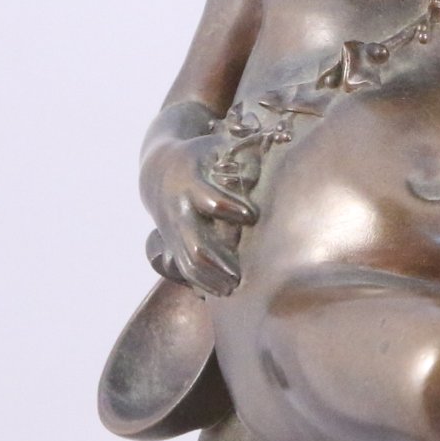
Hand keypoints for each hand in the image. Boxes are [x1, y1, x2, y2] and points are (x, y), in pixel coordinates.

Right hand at [142, 129, 254, 293]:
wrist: (159, 170)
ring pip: (187, 262)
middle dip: (219, 261)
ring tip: (232, 290)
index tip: (252, 215)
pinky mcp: (170, 243)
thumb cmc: (203, 157)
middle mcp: (180, 210)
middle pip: (195, 244)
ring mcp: (173, 230)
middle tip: (241, 276)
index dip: (230, 208)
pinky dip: (198, 282)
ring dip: (209, 278)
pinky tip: (217, 293)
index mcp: (191, 183)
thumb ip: (242, 156)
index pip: (210, 201)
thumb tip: (281, 147)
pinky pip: (181, 269)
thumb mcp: (217, 149)